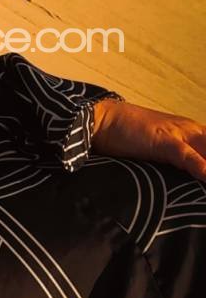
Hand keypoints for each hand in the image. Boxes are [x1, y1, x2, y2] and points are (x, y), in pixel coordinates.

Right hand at [91, 98, 205, 181]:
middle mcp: (194, 132)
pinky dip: (202, 167)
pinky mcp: (163, 141)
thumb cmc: (130, 137)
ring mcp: (179, 135)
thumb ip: (182, 162)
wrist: (102, 120)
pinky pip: (188, 155)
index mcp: (195, 134)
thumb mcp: (163, 150)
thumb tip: (194, 177)